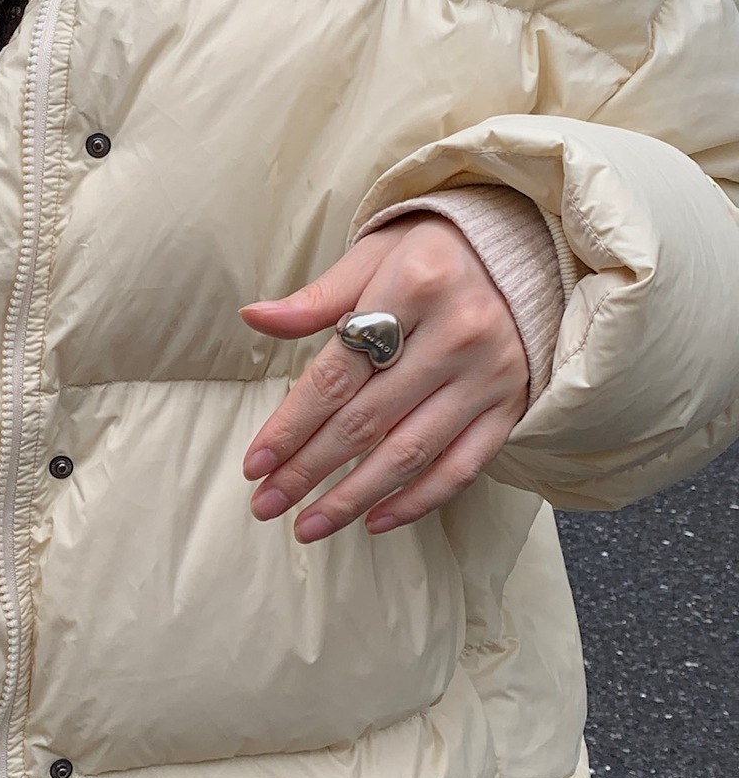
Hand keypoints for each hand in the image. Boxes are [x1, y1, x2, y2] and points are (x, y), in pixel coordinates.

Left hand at [240, 216, 528, 541]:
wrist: (524, 252)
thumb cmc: (432, 256)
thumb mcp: (373, 257)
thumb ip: (317, 298)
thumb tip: (254, 317)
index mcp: (413, 288)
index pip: (336, 374)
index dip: (290, 424)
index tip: (254, 464)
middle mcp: (457, 334)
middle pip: (366, 420)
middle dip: (308, 470)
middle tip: (266, 504)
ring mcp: (489, 375)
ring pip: (410, 453)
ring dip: (353, 498)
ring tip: (309, 525)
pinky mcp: (512, 404)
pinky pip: (463, 467)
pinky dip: (418, 501)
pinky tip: (375, 521)